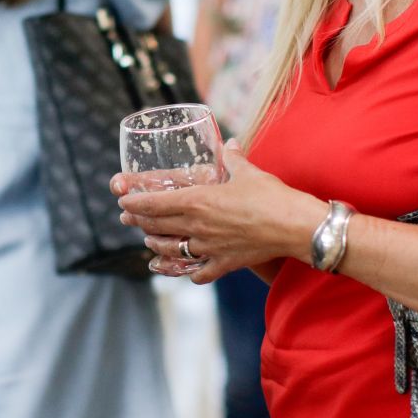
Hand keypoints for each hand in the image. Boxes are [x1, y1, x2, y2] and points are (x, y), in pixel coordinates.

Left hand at [111, 140, 323, 284]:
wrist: (294, 227)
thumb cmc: (271, 196)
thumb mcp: (248, 172)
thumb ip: (233, 159)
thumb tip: (230, 144)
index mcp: (197, 201)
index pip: (154, 203)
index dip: (135, 202)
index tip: (122, 200)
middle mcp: (197, 227)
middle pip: (158, 226)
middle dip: (138, 221)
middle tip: (127, 217)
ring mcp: (208, 248)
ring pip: (172, 250)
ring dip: (157, 245)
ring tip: (149, 241)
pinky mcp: (224, 264)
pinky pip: (198, 272)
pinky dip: (189, 271)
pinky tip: (186, 269)